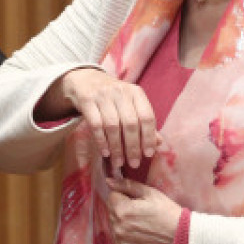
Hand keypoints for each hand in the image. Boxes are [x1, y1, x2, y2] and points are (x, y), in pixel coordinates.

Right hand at [41, 68, 158, 170]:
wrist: (85, 79)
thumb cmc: (112, 96)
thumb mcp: (129, 103)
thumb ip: (143, 122)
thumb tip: (158, 143)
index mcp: (136, 92)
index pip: (147, 116)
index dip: (149, 137)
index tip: (148, 154)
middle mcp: (121, 92)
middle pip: (130, 123)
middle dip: (133, 147)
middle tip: (134, 163)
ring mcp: (103, 95)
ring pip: (113, 126)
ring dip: (116, 147)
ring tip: (118, 162)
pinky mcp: (87, 100)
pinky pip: (96, 125)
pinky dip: (101, 141)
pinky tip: (105, 152)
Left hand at [106, 176, 181, 243]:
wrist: (184, 240)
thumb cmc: (169, 214)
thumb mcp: (151, 194)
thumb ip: (127, 185)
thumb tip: (109, 181)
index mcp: (121, 210)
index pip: (112, 197)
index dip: (125, 197)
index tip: (138, 203)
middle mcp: (117, 229)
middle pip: (112, 214)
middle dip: (123, 212)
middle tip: (143, 216)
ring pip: (115, 229)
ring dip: (124, 227)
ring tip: (144, 228)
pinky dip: (129, 242)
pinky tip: (143, 240)